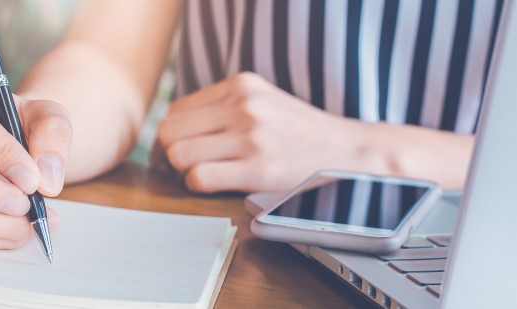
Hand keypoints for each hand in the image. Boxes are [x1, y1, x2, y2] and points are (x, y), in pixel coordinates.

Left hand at [156, 72, 368, 193]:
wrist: (347, 150)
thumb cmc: (300, 132)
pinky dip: (196, 185)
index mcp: (240, 85)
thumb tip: (174, 130)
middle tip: (181, 166)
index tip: (179, 148)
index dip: (172, 133)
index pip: (176, 109)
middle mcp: (243, 106)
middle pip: (170, 131)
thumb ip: (223, 106)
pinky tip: (213, 185)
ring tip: (199, 175)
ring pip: (179, 154)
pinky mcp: (258, 168)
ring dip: (182, 171)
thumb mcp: (262, 100)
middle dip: (170, 152)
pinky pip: (199, 177)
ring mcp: (250, 137)